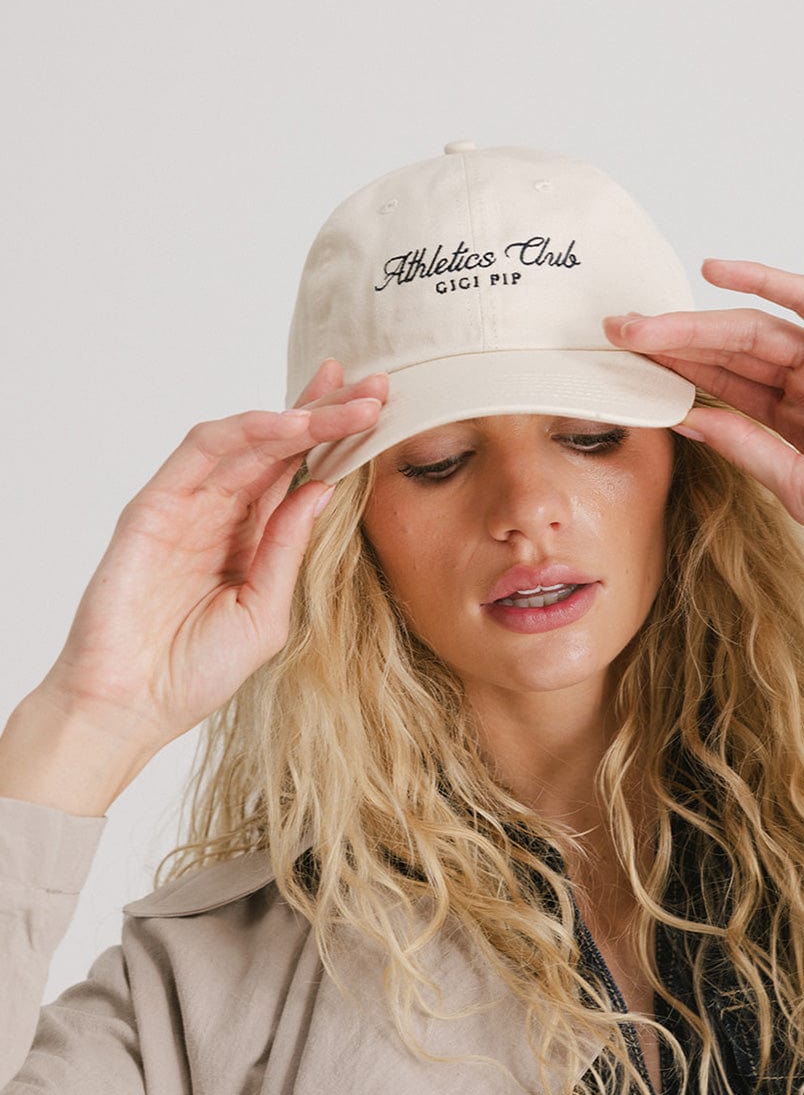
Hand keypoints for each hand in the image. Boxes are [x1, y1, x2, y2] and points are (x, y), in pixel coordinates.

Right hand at [3, 361, 384, 812]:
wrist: (131, 707)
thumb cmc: (196, 671)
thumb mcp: (265, 611)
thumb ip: (288, 549)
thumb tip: (323, 488)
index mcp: (254, 538)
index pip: (301, 474)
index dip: (339, 441)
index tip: (383, 413)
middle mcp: (223, 513)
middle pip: (280, 446)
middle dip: (329, 413)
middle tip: (377, 387)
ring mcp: (188, 506)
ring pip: (246, 439)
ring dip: (297, 415)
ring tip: (347, 403)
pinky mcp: (154, 506)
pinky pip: (202, 454)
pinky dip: (246, 433)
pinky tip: (291, 426)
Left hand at [604, 260, 803, 586]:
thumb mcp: (800, 489)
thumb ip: (748, 449)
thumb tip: (688, 419)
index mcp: (789, 424)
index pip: (718, 388)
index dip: (670, 375)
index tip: (621, 368)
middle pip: (725, 354)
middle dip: (669, 343)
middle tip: (616, 334)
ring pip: (753, 329)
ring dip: (697, 321)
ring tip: (644, 322)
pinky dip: (766, 283)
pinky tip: (716, 273)